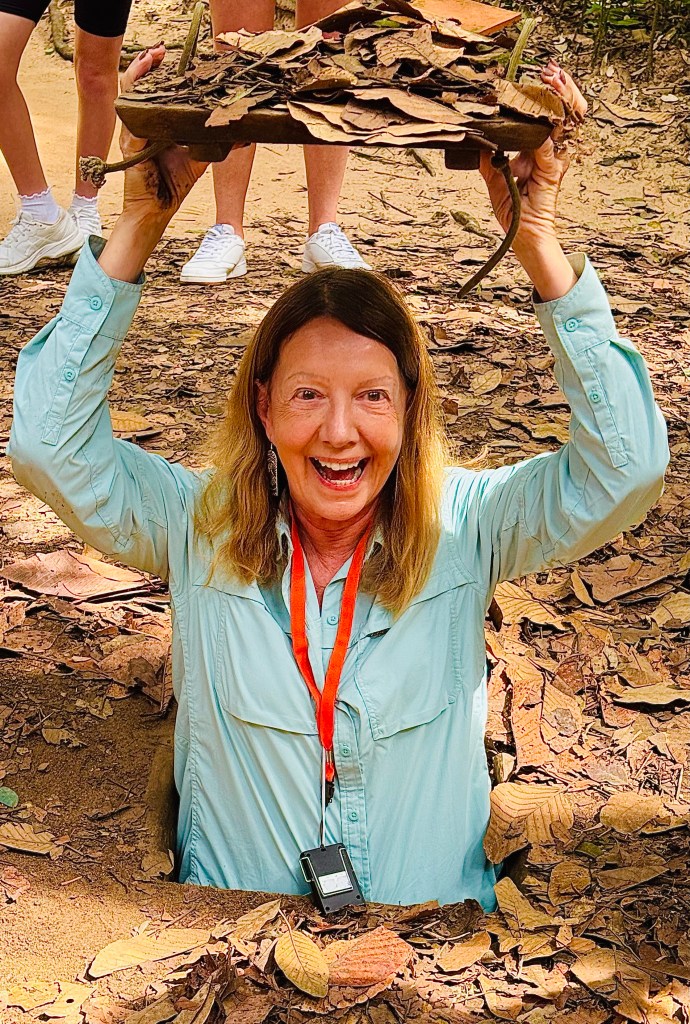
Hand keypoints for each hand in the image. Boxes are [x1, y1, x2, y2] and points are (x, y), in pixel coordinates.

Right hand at [118, 45, 208, 225]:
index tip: (170, 55)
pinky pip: (129, 117)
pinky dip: (134, 99)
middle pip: (139, 84)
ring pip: (129, 93)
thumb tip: (244, 133)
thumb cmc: (174, 184)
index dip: (159, 70)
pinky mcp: (129, 144)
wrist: (156, 210)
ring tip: (150, 57)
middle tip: (161, 49)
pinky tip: (142, 84)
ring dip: (137, 72)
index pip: (154, 89)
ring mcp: (132, 131)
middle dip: (147, 63)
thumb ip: (217, 143)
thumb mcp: (200, 157)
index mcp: (156, 122)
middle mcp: (141, 123)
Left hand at [479, 63, 586, 250]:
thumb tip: (475, 137)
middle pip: (553, 113)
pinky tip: (539, 114)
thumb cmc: (513, 211)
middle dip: (554, 90)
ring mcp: (551, 160)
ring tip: (553, 79)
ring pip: (558, 123)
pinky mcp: (553, 171)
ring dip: (557, 99)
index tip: (530, 78)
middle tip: (549, 70)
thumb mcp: (493, 180)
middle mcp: (545, 151)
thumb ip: (487, 158)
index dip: (534, 98)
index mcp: (532, 150)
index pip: (536, 117)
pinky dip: (543, 130)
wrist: (524, 235)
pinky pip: (547, 147)